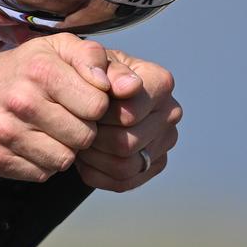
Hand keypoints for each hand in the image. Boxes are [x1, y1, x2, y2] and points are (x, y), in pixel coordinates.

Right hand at [0, 35, 111, 179]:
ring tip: (51, 130)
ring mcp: (5, 133)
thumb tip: (123, 86)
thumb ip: (94, 58)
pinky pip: (42, 174)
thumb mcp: (59, 48)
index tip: (84, 99)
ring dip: (65, 149)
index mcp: (41, 70)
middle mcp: (20, 101)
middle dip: (83, 129)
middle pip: (84, 137)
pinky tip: (33, 143)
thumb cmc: (26, 69)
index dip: (97, 105)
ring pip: (65, 160)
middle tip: (68, 117)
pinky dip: (43, 163)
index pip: (98, 106)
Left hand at [76, 51, 180, 191]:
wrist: (90, 92)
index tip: (82, 108)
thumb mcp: (89, 63)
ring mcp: (165, 141)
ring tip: (79, 144)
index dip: (99, 116)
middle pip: (126, 143)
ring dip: (94, 159)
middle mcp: (171, 112)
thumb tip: (128, 87)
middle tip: (75, 129)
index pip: (130, 114)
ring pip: (124, 166)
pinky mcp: (155, 165)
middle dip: (94, 138)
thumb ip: (104, 66)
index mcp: (160, 83)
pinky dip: (97, 174)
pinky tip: (85, 159)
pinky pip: (123, 182)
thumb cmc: (90, 75)